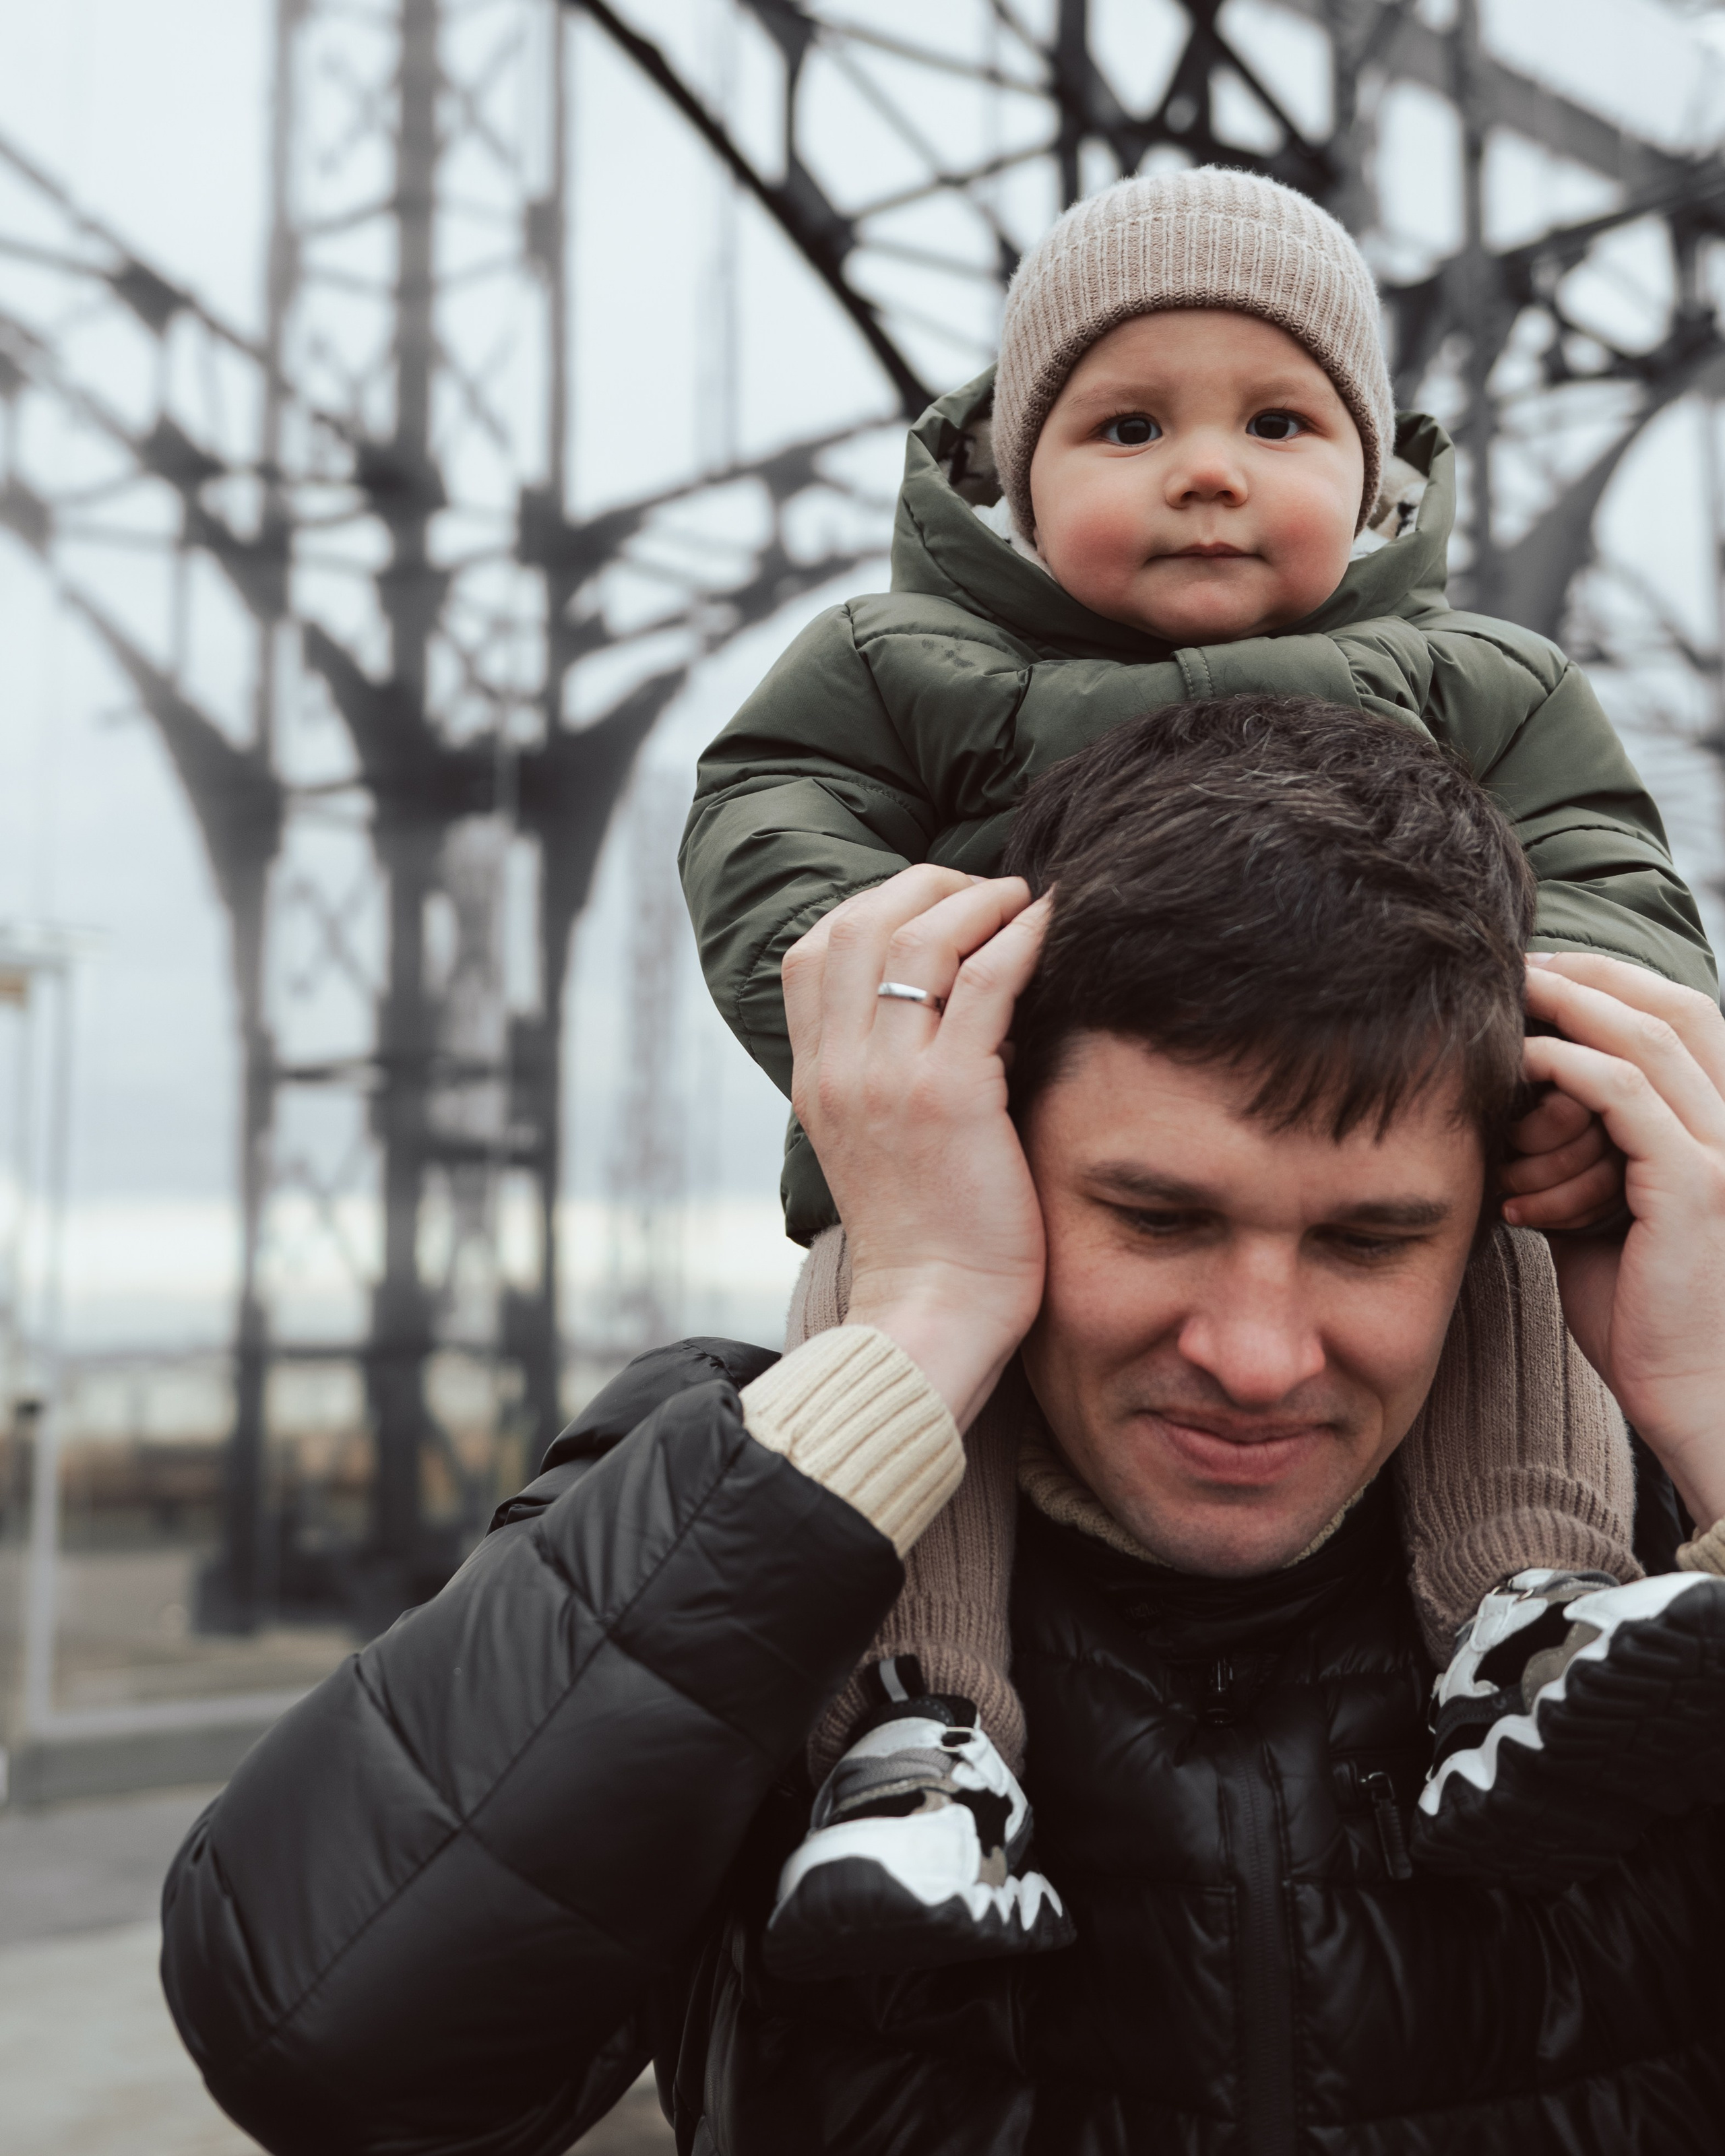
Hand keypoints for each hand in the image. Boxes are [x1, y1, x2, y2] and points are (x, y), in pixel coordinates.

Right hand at [782, 866, 1050, 1428]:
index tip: (934, 908)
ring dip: (976, 901)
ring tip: (1021, 900)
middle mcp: (840, 1068)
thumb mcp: (875, 1146)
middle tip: (986, 890)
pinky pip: (984, 983)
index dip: (875, 906)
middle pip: (860, 923)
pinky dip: (1019, 937)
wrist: (929, 1316)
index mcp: (816, 1077)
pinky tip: (1050, 925)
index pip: (813, 950)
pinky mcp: (951, 1098)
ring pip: (918, 939)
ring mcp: (889, 1080)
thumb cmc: (925, 1239)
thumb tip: (941, 1013)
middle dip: (927, 885)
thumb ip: (884, 1078)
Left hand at [1521, 952, 1724, 1526]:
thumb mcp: (1603, 1215)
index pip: (1683, 1018)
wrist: (1696, 1401)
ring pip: (1652, 1041)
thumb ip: (1581, 1156)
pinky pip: (1630, 1100)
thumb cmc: (1647, 1318)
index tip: (1541, 970)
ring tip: (1511, 995)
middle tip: (1518, 965)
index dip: (1615, 981)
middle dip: (1592, 975)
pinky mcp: (1697, 1190)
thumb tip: (1517, 1112)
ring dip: (1574, 1008)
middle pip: (1675, 1008)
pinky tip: (1527, 1060)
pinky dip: (1575, 1068)